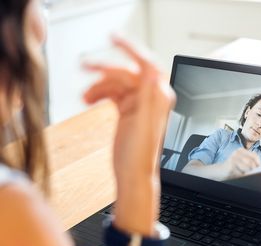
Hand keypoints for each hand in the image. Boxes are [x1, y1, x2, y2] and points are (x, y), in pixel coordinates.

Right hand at [83, 36, 174, 232]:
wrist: (133, 174)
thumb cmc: (140, 155)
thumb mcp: (142, 122)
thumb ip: (147, 94)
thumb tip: (152, 69)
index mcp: (158, 96)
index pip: (146, 64)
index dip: (130, 49)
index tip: (113, 39)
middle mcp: (150, 97)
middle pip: (125, 72)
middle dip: (104, 70)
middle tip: (84, 66)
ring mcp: (138, 103)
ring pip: (115, 83)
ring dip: (98, 86)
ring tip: (85, 97)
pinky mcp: (127, 110)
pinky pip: (111, 93)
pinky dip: (99, 94)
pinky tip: (89, 100)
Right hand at [223, 148, 260, 178]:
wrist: (219, 171)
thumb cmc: (232, 167)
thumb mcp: (241, 163)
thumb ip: (249, 163)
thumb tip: (259, 167)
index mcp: (241, 150)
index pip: (254, 155)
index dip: (258, 162)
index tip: (260, 168)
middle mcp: (237, 153)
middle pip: (251, 162)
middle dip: (254, 169)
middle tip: (254, 173)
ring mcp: (233, 158)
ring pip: (247, 167)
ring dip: (248, 172)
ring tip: (245, 174)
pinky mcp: (231, 166)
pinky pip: (241, 172)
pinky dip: (242, 175)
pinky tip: (239, 175)